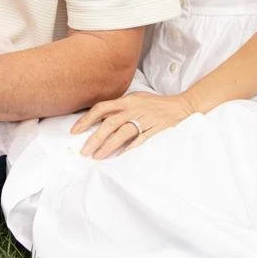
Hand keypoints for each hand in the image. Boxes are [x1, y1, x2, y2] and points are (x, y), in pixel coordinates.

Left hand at [72, 92, 196, 158]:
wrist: (181, 106)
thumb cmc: (155, 104)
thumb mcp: (136, 99)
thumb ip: (119, 108)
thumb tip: (98, 118)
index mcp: (127, 100)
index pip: (101, 108)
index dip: (86, 119)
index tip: (75, 131)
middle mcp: (134, 109)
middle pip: (109, 123)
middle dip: (94, 138)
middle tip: (84, 151)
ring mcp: (145, 119)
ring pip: (122, 133)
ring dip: (108, 146)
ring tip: (97, 157)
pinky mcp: (155, 130)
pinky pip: (139, 141)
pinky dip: (128, 149)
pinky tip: (119, 157)